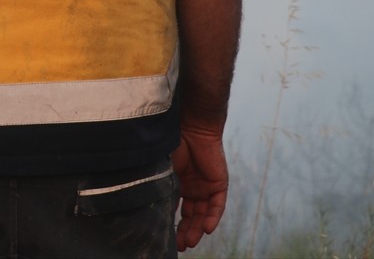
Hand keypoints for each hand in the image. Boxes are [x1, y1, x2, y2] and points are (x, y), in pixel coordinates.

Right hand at [172, 123, 228, 250]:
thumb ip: (162, 188)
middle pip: (190, 216)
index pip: (176, 210)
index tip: (165, 237)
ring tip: (189, 242)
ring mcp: (206, 187)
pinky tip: (205, 229)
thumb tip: (154, 209)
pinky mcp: (219, 185)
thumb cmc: (172, 142)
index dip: (172, 224)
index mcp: (178, 184)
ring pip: (203, 214)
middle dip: (184, 232)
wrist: (191, 127)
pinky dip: (212, 217)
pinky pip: (217, 206)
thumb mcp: (164, 169)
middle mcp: (193, 188)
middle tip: (179, 246)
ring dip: (197, 229)